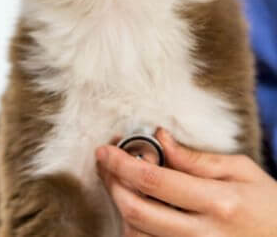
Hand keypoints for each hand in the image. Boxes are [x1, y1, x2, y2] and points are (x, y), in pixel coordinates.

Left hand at [96, 128, 276, 235]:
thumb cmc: (271, 206)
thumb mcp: (242, 171)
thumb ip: (197, 158)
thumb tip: (161, 138)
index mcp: (218, 202)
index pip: (155, 181)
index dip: (122, 163)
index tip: (105, 150)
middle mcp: (205, 234)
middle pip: (138, 211)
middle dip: (113, 184)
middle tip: (106, 164)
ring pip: (138, 236)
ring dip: (120, 208)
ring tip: (120, 184)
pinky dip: (135, 230)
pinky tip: (137, 209)